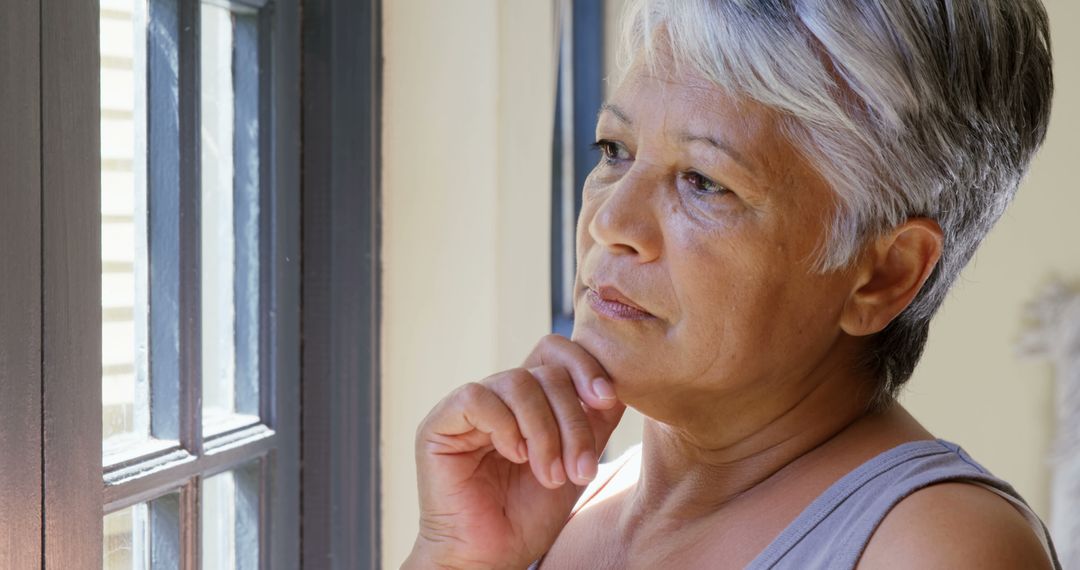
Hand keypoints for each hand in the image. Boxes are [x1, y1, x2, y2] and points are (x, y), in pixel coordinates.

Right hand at [405, 334, 625, 569]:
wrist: (489, 557)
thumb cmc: (528, 516)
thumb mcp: (576, 461)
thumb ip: (594, 421)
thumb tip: (621, 383)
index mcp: (529, 400)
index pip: (556, 352)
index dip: (585, 366)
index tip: (607, 400)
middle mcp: (498, 396)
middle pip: (546, 371)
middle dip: (572, 421)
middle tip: (579, 470)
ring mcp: (469, 407)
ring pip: (518, 382)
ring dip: (544, 432)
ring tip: (549, 474)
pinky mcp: (440, 423)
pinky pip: (477, 398)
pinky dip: (506, 427)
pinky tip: (514, 456)